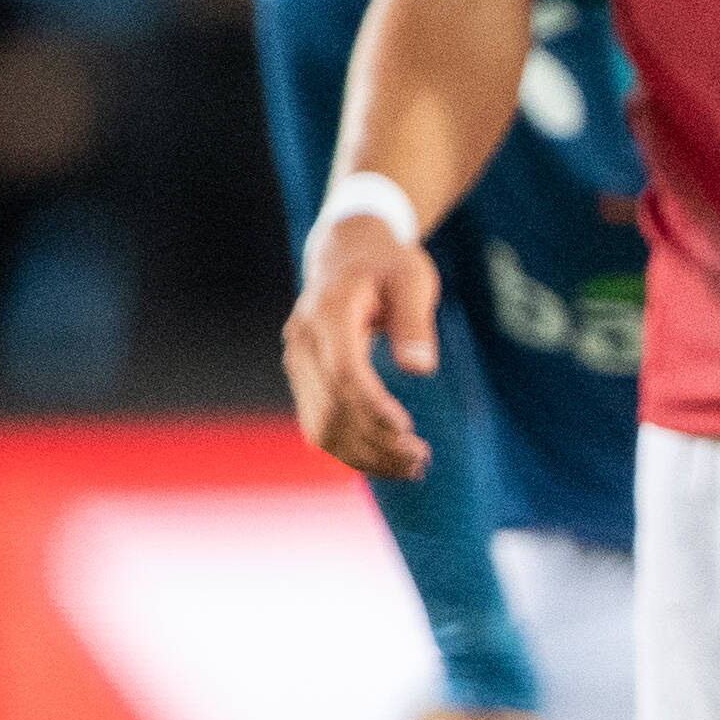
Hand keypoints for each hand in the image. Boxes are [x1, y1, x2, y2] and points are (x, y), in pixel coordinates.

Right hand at [286, 213, 441, 478]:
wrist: (347, 252)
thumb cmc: (387, 264)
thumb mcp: (411, 279)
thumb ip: (414, 321)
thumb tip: (420, 368)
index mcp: (328, 312)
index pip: (344, 372)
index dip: (372, 407)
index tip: (407, 430)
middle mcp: (303, 341)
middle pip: (331, 407)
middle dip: (375, 441)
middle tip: (421, 460)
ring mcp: (297, 362)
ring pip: (321, 426)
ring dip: (363, 454)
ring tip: (412, 468)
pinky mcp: (303, 380)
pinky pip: (319, 425)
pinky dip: (350, 449)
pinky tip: (387, 460)